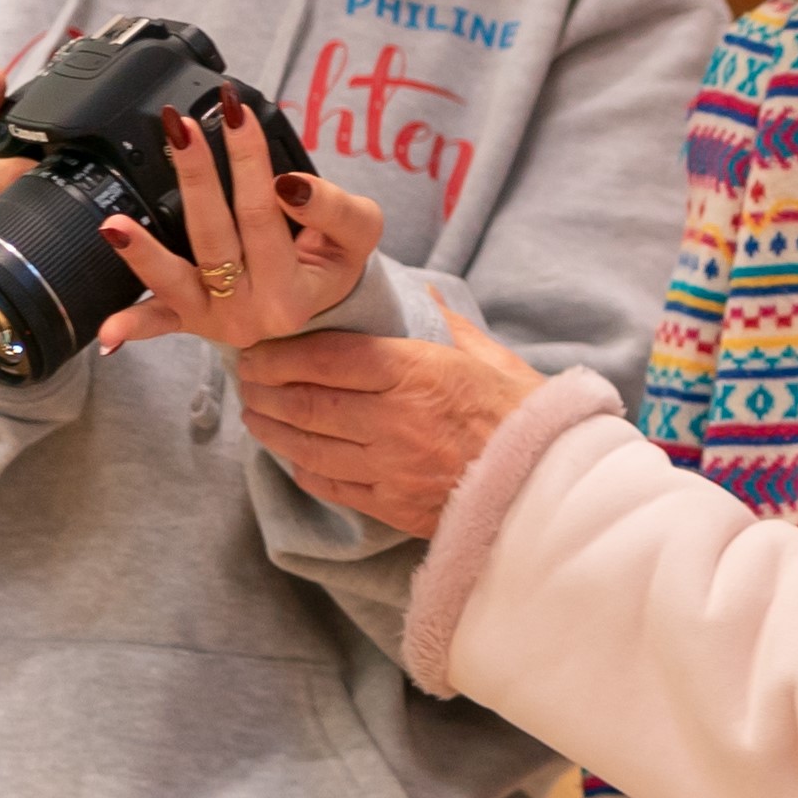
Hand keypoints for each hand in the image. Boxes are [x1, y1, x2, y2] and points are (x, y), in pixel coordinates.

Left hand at [0, 69, 382, 352]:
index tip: (239, 118)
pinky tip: (108, 332)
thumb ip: (333, 208)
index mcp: (293, 294)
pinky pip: (158, 321)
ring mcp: (214, 318)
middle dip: (197, 176)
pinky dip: (133, 324)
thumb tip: (289, 184)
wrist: (316, 313)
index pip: (267, 216)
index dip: (251, 165)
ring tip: (116, 224)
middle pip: (216, 237)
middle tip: (183, 125)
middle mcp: (251, 313)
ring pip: (176, 278)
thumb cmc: (331, 263)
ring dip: (143, 251)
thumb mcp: (357, 233)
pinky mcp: (188, 320)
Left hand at [237, 298, 545, 536]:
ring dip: (272, 429)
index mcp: (418, 372)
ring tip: (255, 413)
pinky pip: (331, 486)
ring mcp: (388, 467)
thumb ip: (448, 324)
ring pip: (308, 446)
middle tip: (246, 377)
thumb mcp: (491, 358)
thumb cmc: (527, 418)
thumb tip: (424, 291)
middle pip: (307, 402)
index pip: (328, 357)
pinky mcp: (391, 506)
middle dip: (265, 389)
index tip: (260, 346)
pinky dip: (303, 469)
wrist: (552, 489)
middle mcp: (393, 419)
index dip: (284, 352)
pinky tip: (292, 456)